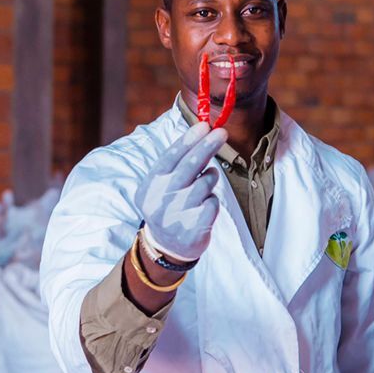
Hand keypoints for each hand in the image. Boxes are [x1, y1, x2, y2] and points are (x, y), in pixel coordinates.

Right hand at [134, 122, 227, 263]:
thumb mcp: (161, 185)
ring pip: (206, 183)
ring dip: (210, 179)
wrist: (166, 246)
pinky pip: (213, 202)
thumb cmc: (168, 205)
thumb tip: (201, 132)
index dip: (189, 139)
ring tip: (203, 185)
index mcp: (151, 185)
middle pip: (190, 165)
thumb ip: (176, 164)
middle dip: (208, 146)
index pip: (171, 157)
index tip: (205, 126)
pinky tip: (203, 207)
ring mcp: (177, 215)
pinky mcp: (193, 229)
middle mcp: (161, 199)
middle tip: (222, 133)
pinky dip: (212, 201)